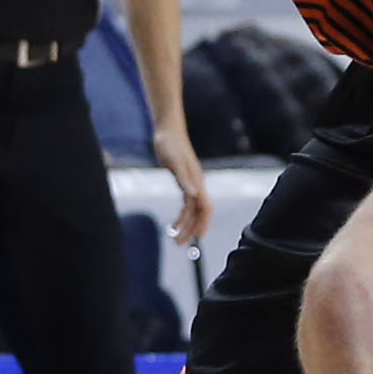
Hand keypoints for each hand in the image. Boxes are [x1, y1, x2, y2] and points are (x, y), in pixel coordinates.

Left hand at [149, 119, 209, 245]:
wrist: (167, 130)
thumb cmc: (169, 144)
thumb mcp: (173, 161)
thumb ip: (184, 178)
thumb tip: (193, 195)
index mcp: (196, 181)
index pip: (205, 208)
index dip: (202, 224)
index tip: (196, 238)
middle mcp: (196, 184)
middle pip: (199, 213)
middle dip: (192, 229)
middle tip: (178, 243)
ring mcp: (191, 183)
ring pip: (193, 210)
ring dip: (186, 225)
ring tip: (175, 238)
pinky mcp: (184, 181)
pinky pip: (187, 204)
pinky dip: (182, 216)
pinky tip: (174, 223)